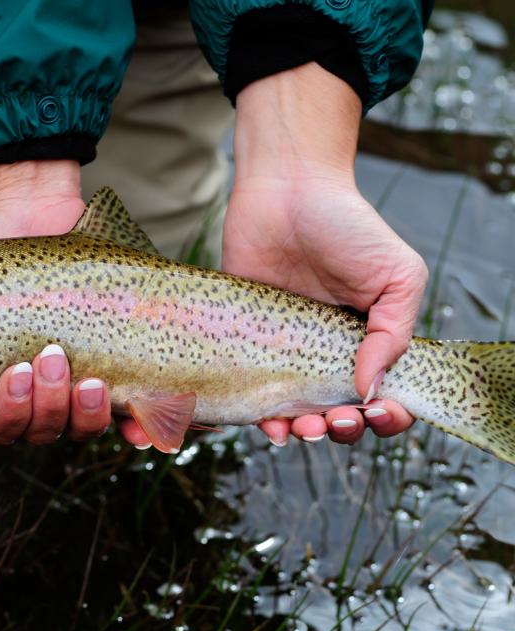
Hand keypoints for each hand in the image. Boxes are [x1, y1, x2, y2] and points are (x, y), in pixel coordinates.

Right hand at [0, 160, 117, 444]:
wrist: (26, 209)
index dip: (8, 415)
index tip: (15, 371)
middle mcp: (32, 394)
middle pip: (40, 431)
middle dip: (48, 404)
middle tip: (52, 358)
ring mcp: (72, 384)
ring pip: (78, 426)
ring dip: (83, 412)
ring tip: (90, 380)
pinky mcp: (115, 368)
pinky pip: (128, 417)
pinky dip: (134, 430)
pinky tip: (138, 430)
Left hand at [228, 63, 427, 446]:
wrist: (285, 189)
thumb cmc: (346, 225)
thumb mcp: (395, 275)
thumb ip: (393, 331)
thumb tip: (371, 387)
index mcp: (367, 341)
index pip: (383, 396)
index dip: (385, 416)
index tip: (377, 412)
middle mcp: (325, 352)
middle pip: (337, 414)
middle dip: (341, 430)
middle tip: (334, 420)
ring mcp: (283, 349)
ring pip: (292, 412)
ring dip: (300, 432)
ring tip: (298, 428)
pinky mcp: (244, 340)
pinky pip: (248, 388)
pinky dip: (257, 413)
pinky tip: (265, 420)